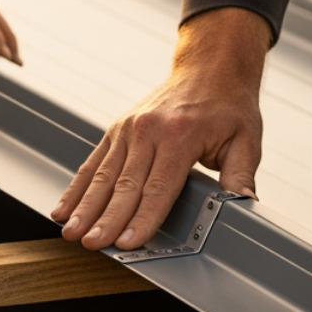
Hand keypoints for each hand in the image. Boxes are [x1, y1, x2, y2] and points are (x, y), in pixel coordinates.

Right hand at [52, 7, 269, 249]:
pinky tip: (65, 209)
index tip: (128, 242)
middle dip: (106, 219)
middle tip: (92, 244)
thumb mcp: (247, 139)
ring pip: (103, 175)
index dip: (142, 218)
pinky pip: (94, 162)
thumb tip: (244, 207)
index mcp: (181, 136)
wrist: (210, 68)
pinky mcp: (118, 129)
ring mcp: (129, 129)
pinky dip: (77, 187)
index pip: (158, 187)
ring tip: (71, 233)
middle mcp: (149, 131)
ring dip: (85, 206)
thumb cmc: (228, 105)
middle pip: (125, 184)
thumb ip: (240, 176)